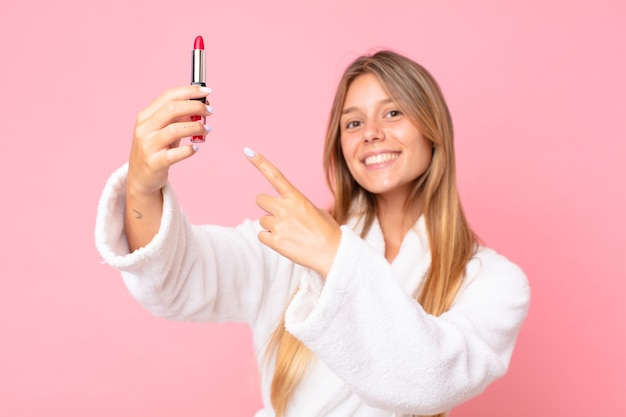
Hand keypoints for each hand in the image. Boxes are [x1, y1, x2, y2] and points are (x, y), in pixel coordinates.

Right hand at [127, 85, 212, 196]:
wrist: (140, 178)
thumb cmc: (155, 150)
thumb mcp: (162, 130)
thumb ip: (178, 118)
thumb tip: (199, 107)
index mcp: (145, 116)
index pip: (168, 96)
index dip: (189, 91)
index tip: (206, 91)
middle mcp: (144, 129)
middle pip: (172, 109)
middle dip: (195, 107)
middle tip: (210, 111)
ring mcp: (148, 146)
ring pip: (175, 130)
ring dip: (196, 128)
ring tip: (207, 130)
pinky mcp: (154, 163)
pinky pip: (175, 154)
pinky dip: (189, 149)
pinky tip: (196, 147)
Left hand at [245, 147, 340, 277]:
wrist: (333, 253)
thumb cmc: (327, 232)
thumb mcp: (316, 211)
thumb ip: (297, 206)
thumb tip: (287, 210)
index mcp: (296, 198)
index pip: (275, 176)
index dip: (260, 163)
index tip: (248, 151)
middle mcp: (285, 209)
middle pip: (260, 199)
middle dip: (267, 206)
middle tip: (280, 216)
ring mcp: (279, 225)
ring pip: (262, 220)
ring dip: (272, 225)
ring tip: (290, 233)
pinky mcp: (275, 241)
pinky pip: (261, 235)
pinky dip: (270, 239)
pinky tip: (286, 242)